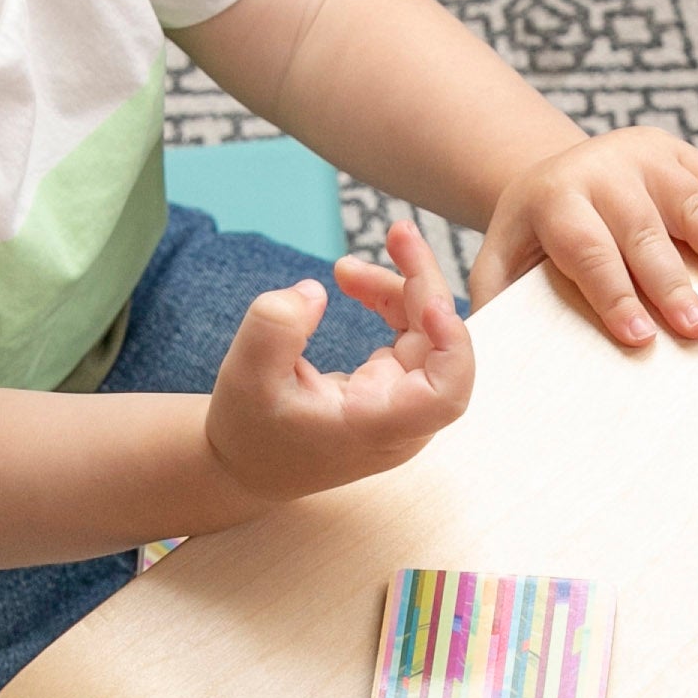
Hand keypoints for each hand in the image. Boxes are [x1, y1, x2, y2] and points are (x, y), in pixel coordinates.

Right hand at [205, 220, 473, 502]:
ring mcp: (399, 403)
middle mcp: (400, 418)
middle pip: (442, 349)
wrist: (246, 464)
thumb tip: (316, 290)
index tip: (431, 304)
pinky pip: (408, 337)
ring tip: (347, 266)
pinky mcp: (389, 388)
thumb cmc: (247, 429)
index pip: (444, 396)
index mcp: (375, 425)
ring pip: (427, 336)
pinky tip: (354, 282)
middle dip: (425, 284)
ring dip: (401, 289)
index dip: (453, 348)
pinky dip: (389, 303)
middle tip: (398, 232)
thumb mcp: (244, 375)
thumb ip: (275, 328)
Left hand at [469, 127, 697, 349]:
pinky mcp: (681, 151)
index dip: (615, 295)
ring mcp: (646, 155)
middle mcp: (603, 168)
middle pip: (644, 232)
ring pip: (692, 203)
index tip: (639, 338)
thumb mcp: (501, 258)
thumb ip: (497, 297)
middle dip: (674, 284)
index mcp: (555, 198)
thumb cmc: (534, 236)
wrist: (560, 172)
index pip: (589, 251)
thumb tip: (492, 354)